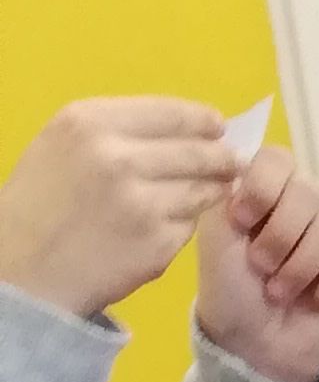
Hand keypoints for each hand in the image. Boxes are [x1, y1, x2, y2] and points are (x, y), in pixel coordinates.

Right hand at [0, 99, 230, 320]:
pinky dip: (185, 225)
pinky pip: (190, 227)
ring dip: (211, 192)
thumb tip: (186, 125)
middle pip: (198, 152)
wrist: (24, 268)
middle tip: (230, 163)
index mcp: (91, 123)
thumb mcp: (63, 143)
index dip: (203, 121)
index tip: (217, 127)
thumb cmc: (41, 201)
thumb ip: (117, 130)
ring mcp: (142, 204)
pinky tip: (165, 227)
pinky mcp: (157, 244)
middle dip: (221, 158)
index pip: (172, 113)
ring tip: (204, 193)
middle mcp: (119, 158)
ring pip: (203, 191)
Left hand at [196, 152, 318, 381]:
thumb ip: (228, 193)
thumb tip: (245, 164)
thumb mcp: (214, 235)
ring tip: (278, 292)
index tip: (242, 219)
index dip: (264, 186)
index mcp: (264, 191)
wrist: (251, 344)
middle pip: (309, 190)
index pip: (278, 158)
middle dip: (280, 234)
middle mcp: (300, 207)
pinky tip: (314, 302)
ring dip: (299, 267)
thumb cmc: (228, 286)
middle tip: (259, 265)